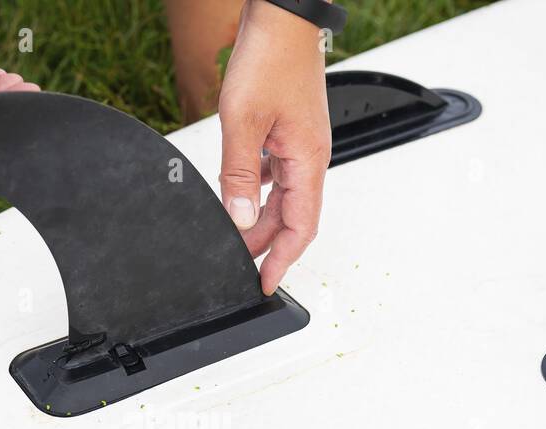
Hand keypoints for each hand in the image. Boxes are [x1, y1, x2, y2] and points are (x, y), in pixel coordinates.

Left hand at [218, 0, 331, 294]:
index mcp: (308, 160)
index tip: (265, 284)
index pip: (300, 228)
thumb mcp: (242, 122)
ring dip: (259, 219)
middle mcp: (310, 156)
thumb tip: (237, 219)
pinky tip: (239, 192)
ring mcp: (300, 144)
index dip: (282, 261)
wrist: (281, 16)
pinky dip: (257, 190)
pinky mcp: (289, 131)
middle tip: (240, 267)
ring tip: (236, 238)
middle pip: (291, 217)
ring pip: (282, 196)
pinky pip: (276, 174)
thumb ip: (238, 174)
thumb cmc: (270, 57)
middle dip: (266, 245)